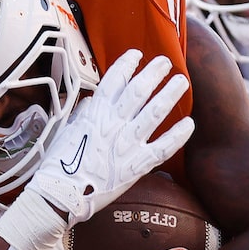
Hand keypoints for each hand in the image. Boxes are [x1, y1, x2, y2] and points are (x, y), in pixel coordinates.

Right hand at [0, 51, 194, 249]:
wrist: (59, 195)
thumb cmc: (58, 164)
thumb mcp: (66, 130)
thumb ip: (82, 113)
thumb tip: (91, 101)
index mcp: (94, 113)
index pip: (114, 80)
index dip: (127, 64)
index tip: (138, 54)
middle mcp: (113, 124)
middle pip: (138, 90)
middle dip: (154, 73)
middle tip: (166, 62)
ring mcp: (126, 144)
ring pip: (154, 112)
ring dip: (169, 94)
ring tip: (181, 82)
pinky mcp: (136, 166)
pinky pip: (163, 148)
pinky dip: (177, 135)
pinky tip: (189, 124)